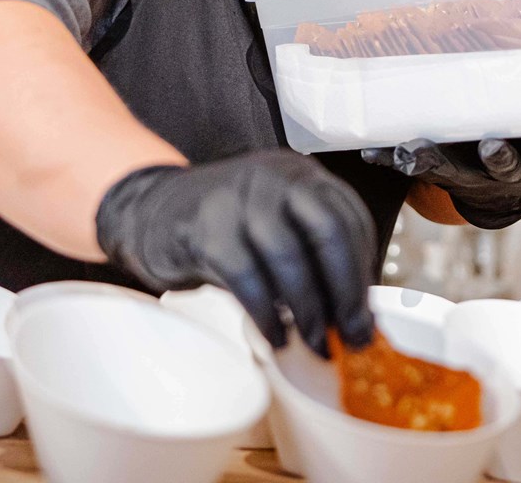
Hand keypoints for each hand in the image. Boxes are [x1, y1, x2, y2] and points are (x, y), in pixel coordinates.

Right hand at [95, 150, 376, 355]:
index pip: (349, 218)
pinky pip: (247, 277)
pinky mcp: (205, 228)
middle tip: (352, 336)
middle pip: (326, 230)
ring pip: (288, 256)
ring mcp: (237, 198)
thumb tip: (357, 314)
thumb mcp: (276, 226)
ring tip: (316, 344)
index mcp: (300, 176)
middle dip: (346, 291)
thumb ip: (313, 256)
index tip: (366, 315)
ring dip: (309, 310)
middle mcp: (273, 177)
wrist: (153, 212)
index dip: (364, 271)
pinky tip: (275, 336)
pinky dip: (266, 314)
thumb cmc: (227, 228)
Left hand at [361, 129, 520, 228]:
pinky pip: (411, 164)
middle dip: (486, 158)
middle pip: (495, 166)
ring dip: (424, 161)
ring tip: (404, 153)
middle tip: (478, 146)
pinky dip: (388, 158)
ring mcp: (468, 174)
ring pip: (446, 168)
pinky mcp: (438, 170)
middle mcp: (504, 171)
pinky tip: (367, 152)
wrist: (508, 192)